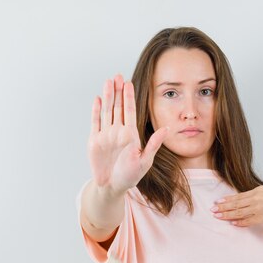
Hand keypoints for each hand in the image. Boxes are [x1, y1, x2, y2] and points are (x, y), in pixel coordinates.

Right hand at [87, 74, 169, 194]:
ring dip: (107, 96)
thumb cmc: (130, 176)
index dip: (128, 97)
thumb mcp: (145, 161)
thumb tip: (167, 128)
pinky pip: (95, 122)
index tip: (129, 83)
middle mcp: (118, 131)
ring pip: (106, 111)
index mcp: (130, 134)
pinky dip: (96, 110)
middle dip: (117, 91)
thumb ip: (154, 144)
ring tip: (108, 82)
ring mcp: (106, 135)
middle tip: (118, 75)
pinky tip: (97, 99)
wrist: (112, 187)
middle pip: (117, 107)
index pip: (129, 111)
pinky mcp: (95, 140)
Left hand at [210, 169, 262, 226]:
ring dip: (226, 215)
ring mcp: (257, 209)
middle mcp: (256, 199)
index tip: (219, 200)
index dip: (228, 199)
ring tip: (216, 216)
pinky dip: (239, 223)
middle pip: (235, 204)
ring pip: (238, 212)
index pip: (240, 195)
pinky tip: (232, 224)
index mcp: (260, 190)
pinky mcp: (261, 218)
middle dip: (222, 207)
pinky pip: (247, 221)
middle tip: (212, 209)